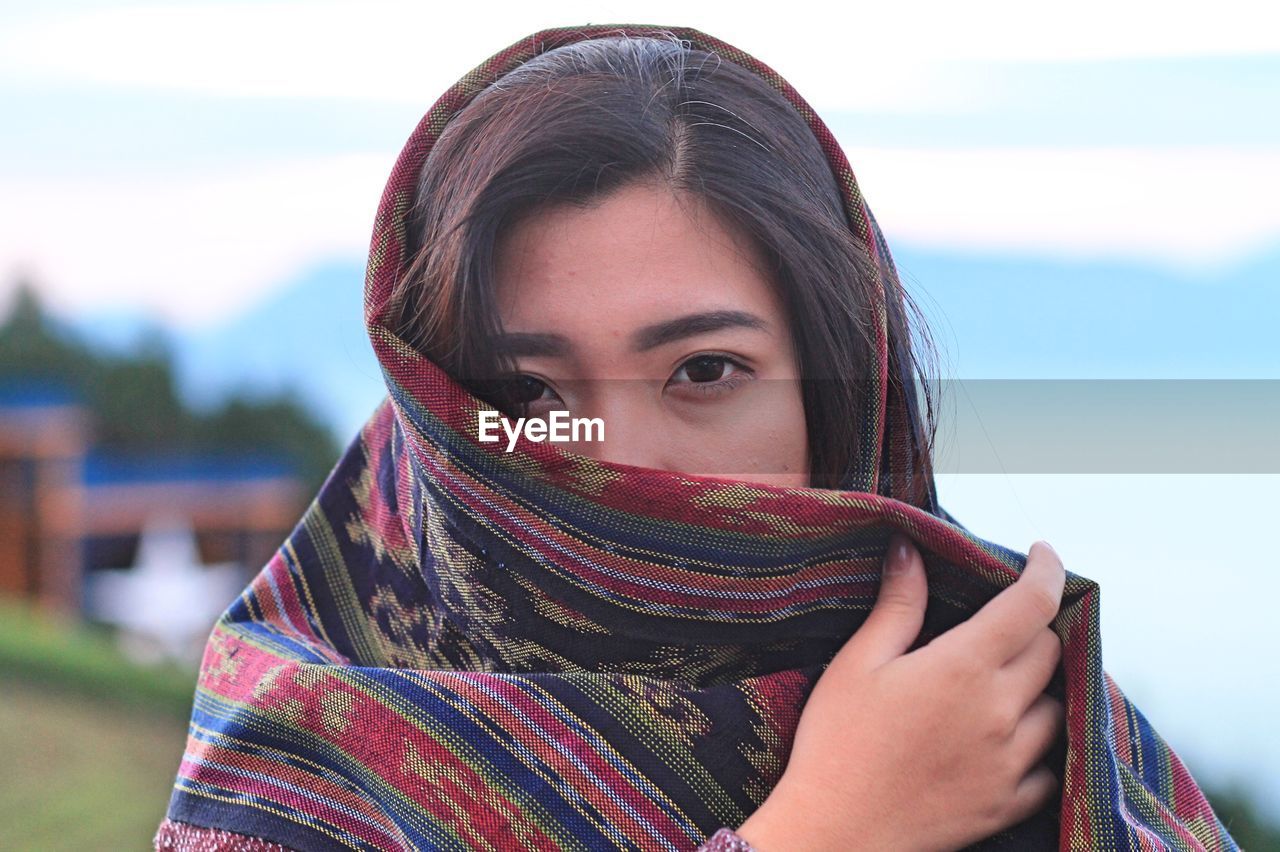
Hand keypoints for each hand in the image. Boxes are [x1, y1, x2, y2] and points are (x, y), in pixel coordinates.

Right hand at [737, 537, 1066, 851]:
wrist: (835, 833)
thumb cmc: (836, 743)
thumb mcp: (857, 663)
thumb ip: (897, 605)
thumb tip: (910, 549)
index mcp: (963, 667)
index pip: (1032, 605)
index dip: (1046, 570)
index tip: (1042, 553)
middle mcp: (1000, 712)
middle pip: (1051, 651)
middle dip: (1035, 626)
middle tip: (1004, 621)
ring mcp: (1010, 762)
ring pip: (1057, 707)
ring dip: (1040, 684)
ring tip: (1007, 678)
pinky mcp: (1008, 804)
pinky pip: (1051, 767)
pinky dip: (1041, 745)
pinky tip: (1011, 737)